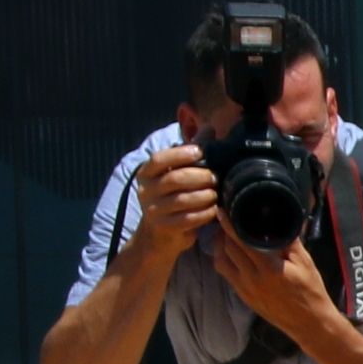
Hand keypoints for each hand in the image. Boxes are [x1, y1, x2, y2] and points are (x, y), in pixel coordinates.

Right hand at [127, 144, 215, 265]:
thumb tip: (209, 129)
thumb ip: (190, 152)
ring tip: (216, 194)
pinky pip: (189, 219)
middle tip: (215, 178)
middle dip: (200, 177)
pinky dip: (205, 213)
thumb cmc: (171, 197)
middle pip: (174, 179)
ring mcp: (153, 210)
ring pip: (183, 200)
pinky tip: (214, 210)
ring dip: (205, 196)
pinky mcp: (165, 227)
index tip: (200, 152)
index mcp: (146, 173)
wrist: (158, 234)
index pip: (158, 159)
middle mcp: (146, 190)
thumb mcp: (175, 173)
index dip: (180, 154)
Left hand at [206, 218, 340, 340]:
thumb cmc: (311, 291)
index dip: (229, 223)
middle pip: (227, 248)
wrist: (309, 323)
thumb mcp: (305, 263)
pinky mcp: (243, 296)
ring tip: (225, 236)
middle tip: (226, 220)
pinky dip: (224, 260)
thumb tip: (280, 220)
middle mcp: (251, 277)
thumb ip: (289, 241)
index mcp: (268, 267)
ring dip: (220, 246)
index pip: (240, 239)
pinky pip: (225, 273)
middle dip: (223, 232)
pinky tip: (231, 254)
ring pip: (221, 261)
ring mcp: (244, 288)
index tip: (223, 211)